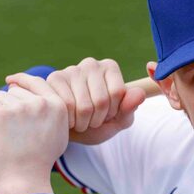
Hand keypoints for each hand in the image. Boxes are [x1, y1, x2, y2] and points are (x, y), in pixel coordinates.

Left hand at [0, 85, 67, 193]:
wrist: (23, 181)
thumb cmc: (38, 163)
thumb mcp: (57, 136)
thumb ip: (51, 115)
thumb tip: (39, 98)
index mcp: (57, 107)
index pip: (36, 82)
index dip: (21, 80)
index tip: (11, 80)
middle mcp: (39, 104)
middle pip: (14, 90)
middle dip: (8, 105)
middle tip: (10, 130)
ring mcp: (18, 108)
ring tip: (3, 135)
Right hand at [5, 58, 145, 144]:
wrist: (68, 130)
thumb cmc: (96, 123)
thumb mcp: (118, 120)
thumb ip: (129, 109)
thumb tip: (140, 94)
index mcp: (110, 68)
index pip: (118, 93)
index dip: (114, 112)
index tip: (108, 114)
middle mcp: (91, 63)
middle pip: (101, 100)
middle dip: (98, 119)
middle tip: (92, 120)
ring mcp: (71, 70)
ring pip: (83, 106)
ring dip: (83, 123)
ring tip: (81, 120)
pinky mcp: (53, 79)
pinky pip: (66, 106)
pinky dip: (70, 120)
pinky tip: (68, 118)